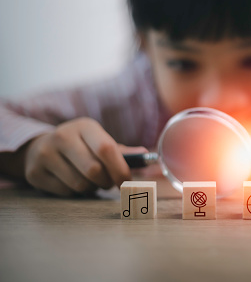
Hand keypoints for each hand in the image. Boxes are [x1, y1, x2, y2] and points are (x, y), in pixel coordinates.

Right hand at [24, 117, 146, 196]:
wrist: (39, 148)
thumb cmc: (80, 147)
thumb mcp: (98, 141)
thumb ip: (122, 150)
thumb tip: (145, 154)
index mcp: (84, 126)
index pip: (106, 148)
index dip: (120, 169)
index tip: (127, 181)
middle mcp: (62, 137)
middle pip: (94, 170)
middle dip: (106, 182)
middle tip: (108, 182)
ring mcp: (45, 154)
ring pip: (80, 184)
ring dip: (91, 188)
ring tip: (90, 180)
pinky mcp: (34, 173)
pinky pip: (66, 192)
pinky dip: (75, 193)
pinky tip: (72, 182)